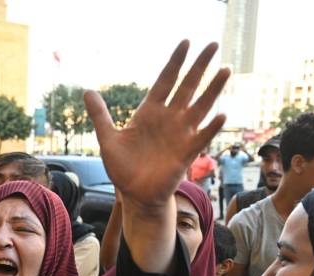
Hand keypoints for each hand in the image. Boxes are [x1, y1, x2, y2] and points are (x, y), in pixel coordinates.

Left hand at [84, 40, 229, 209]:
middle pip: (187, 87)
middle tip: (213, 44)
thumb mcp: (107, 138)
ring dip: (213, 89)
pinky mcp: (186, 153)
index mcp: (149, 112)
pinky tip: (222, 115)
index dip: (175, 62)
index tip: (186, 42)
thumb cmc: (123, 167)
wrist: (135, 195)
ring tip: (225, 70)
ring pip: (200, 107)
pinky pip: (201, 137)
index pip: (165, 81)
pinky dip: (211, 127)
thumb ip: (100, 114)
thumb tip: (87, 91)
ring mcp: (179, 135)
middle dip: (199, 66)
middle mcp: (168, 119)